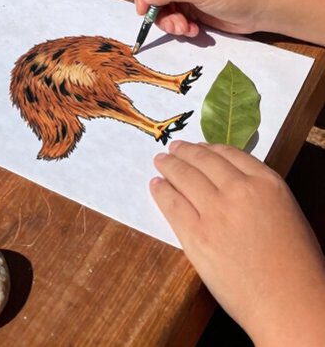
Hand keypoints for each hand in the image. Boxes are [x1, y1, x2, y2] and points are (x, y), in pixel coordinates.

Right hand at [133, 0, 268, 35]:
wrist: (263, 9)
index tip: (143, 6)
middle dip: (156, 8)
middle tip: (168, 23)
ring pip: (160, 6)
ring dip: (168, 21)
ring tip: (184, 29)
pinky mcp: (192, 7)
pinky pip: (173, 17)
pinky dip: (179, 27)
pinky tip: (193, 31)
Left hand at [151, 142, 324, 346]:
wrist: (290, 305)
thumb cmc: (296, 266)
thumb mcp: (286, 212)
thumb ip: (259, 193)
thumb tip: (228, 182)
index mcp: (267, 183)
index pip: (230, 153)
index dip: (210, 148)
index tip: (199, 147)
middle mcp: (240, 190)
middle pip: (204, 161)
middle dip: (185, 152)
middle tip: (173, 148)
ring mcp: (216, 212)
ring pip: (185, 177)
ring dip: (170, 166)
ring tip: (161, 162)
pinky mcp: (197, 237)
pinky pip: (173, 205)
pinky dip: (162, 192)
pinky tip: (156, 186)